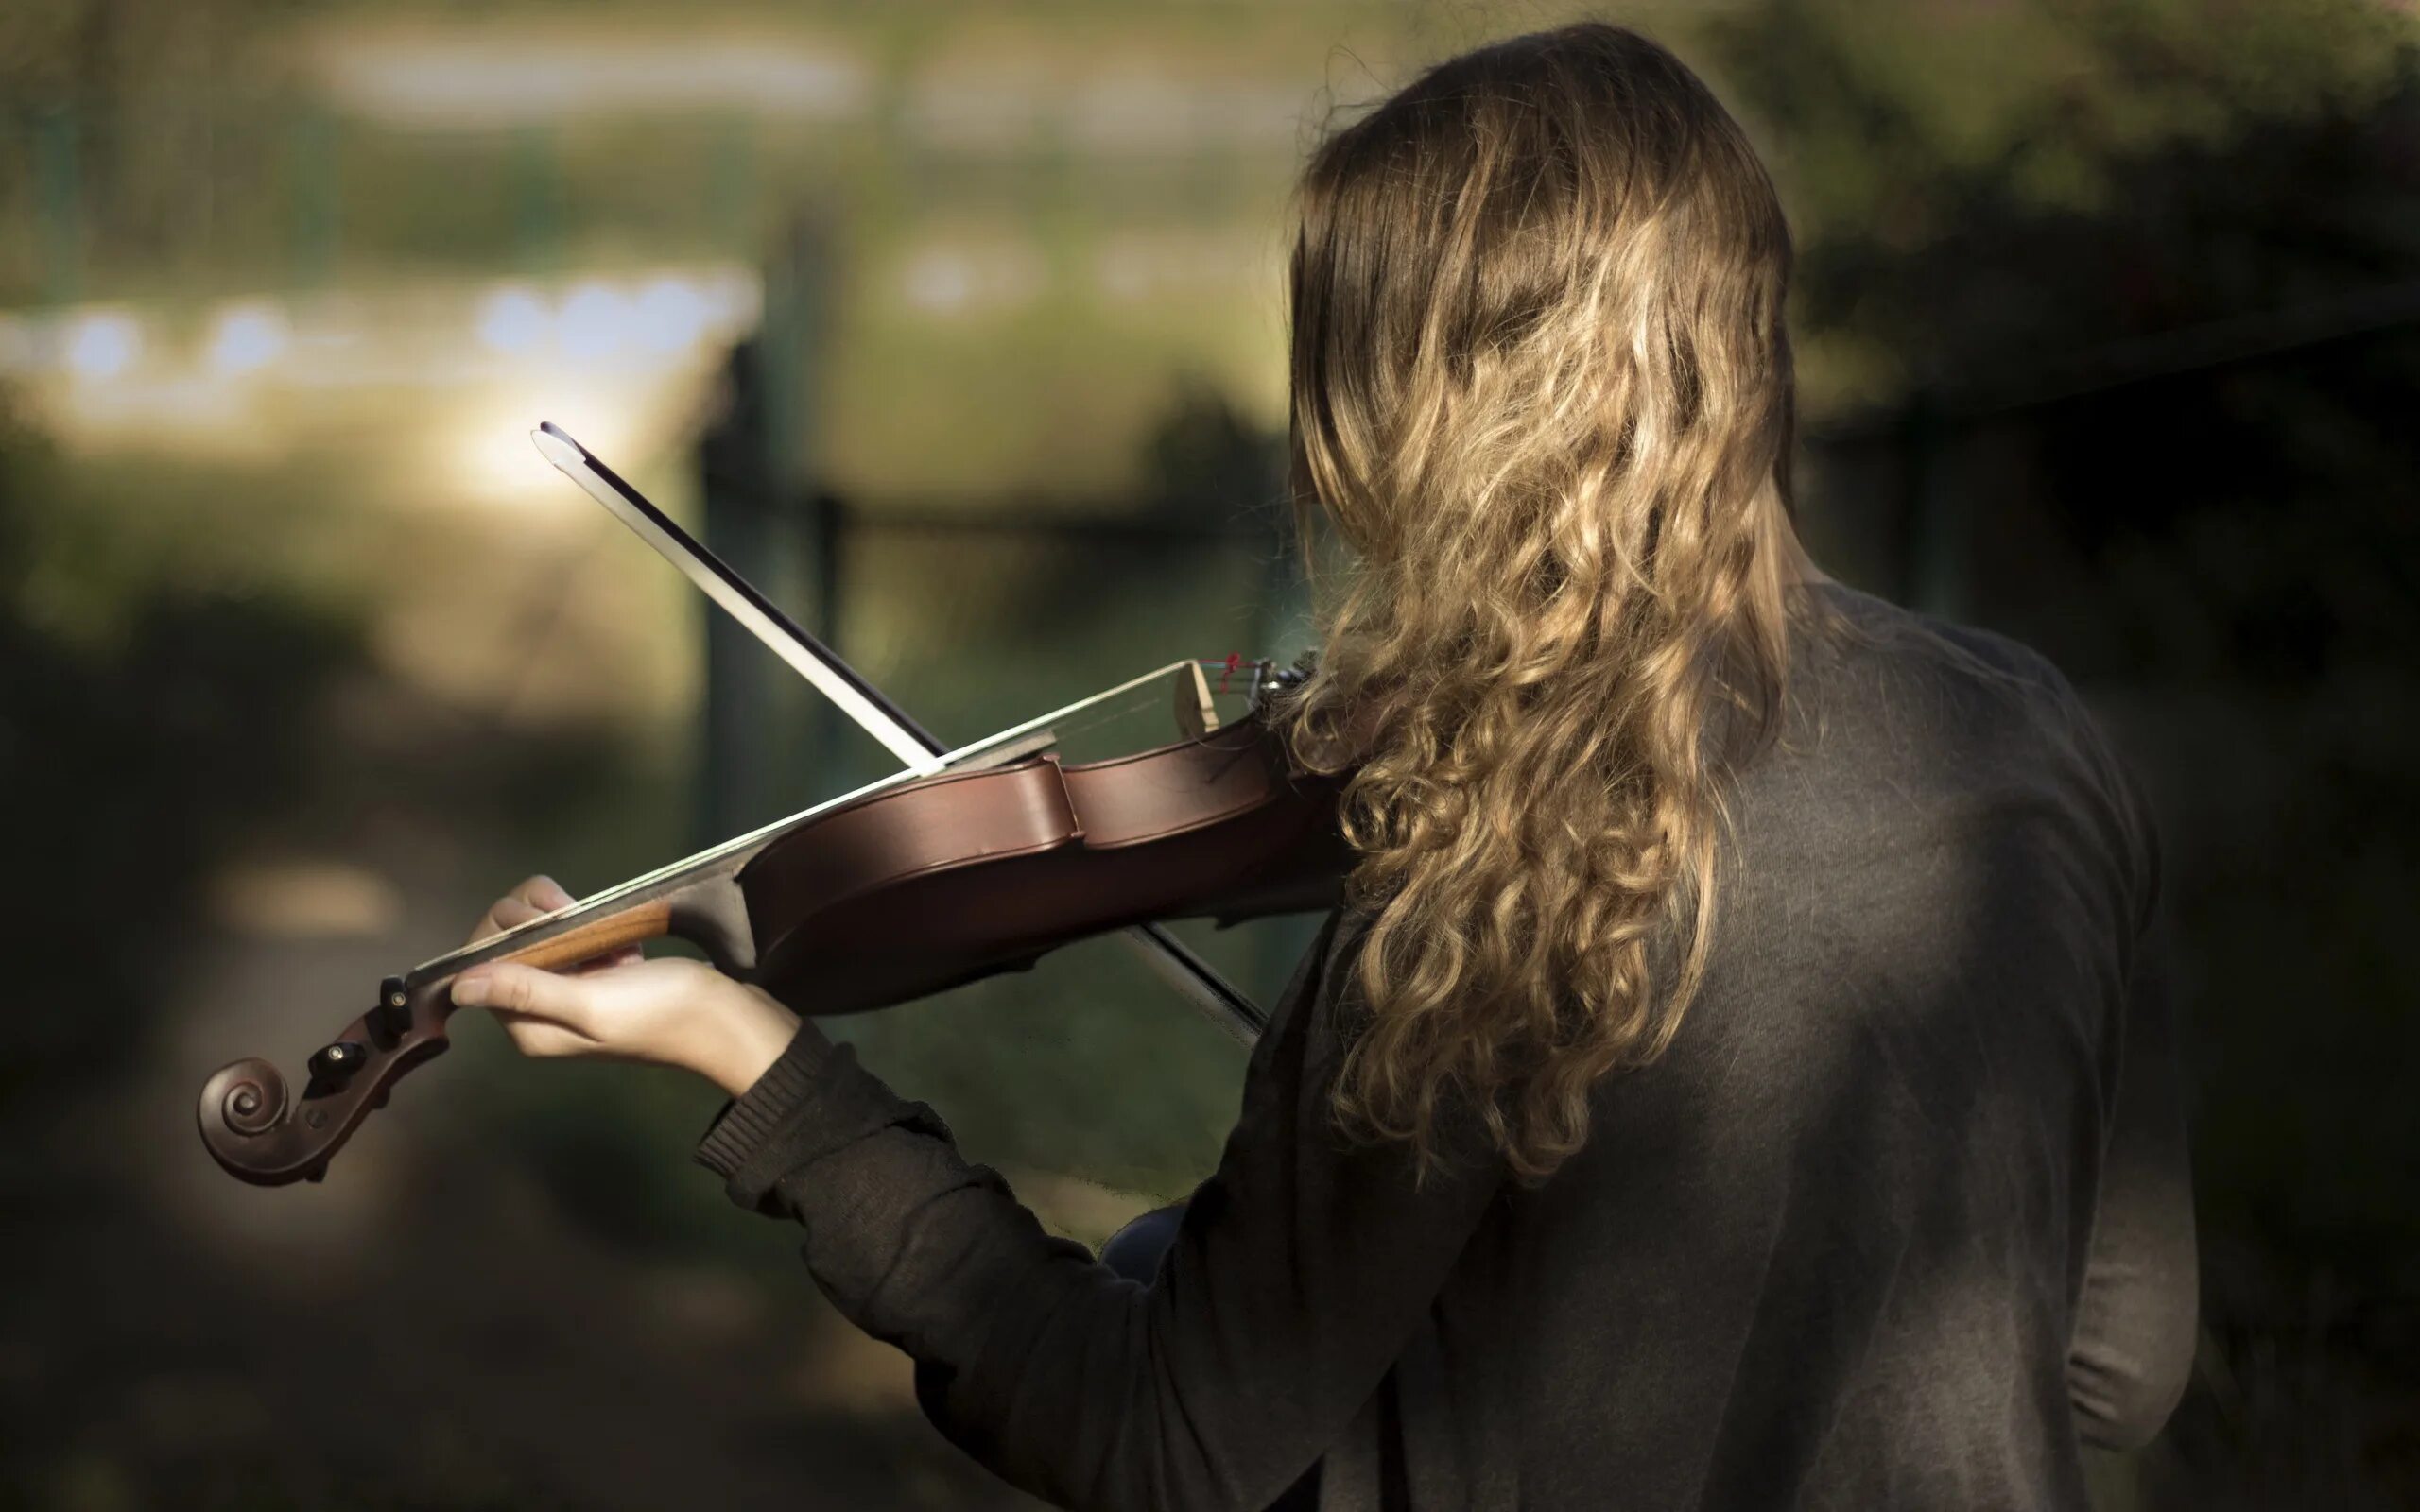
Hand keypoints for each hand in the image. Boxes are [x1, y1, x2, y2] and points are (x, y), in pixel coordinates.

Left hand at [450, 875, 800, 1097]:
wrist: (723, 1017)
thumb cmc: (662, 1013)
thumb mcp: (591, 1003)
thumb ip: (526, 990)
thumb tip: (458, 985)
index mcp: (528, 1027)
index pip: (481, 962)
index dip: (507, 929)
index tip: (554, 921)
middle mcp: (537, 1010)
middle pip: (502, 940)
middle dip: (535, 917)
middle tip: (579, 919)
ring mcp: (564, 990)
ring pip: (533, 929)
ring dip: (564, 918)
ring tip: (605, 935)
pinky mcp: (591, 973)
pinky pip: (566, 933)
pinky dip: (588, 923)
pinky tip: (618, 941)